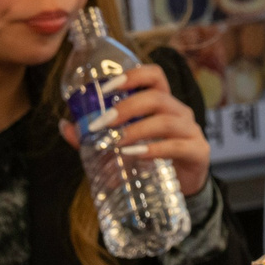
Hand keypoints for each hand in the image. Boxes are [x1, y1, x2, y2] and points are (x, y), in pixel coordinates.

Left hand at [61, 63, 212, 196]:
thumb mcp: (123, 144)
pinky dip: (153, 149)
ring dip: (137, 129)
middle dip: (126, 107)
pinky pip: (177, 146)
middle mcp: (179, 112)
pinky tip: (135, 154)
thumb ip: (96, 135)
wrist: (183, 188)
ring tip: (116, 142)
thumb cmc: (151, 159)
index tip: (107, 86)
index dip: (133, 75)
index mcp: (163, 103)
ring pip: (166, 120)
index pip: (154, 76)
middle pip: (157, 97)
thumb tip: (66, 126)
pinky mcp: (198, 152)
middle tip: (101, 122)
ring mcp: (191, 131)